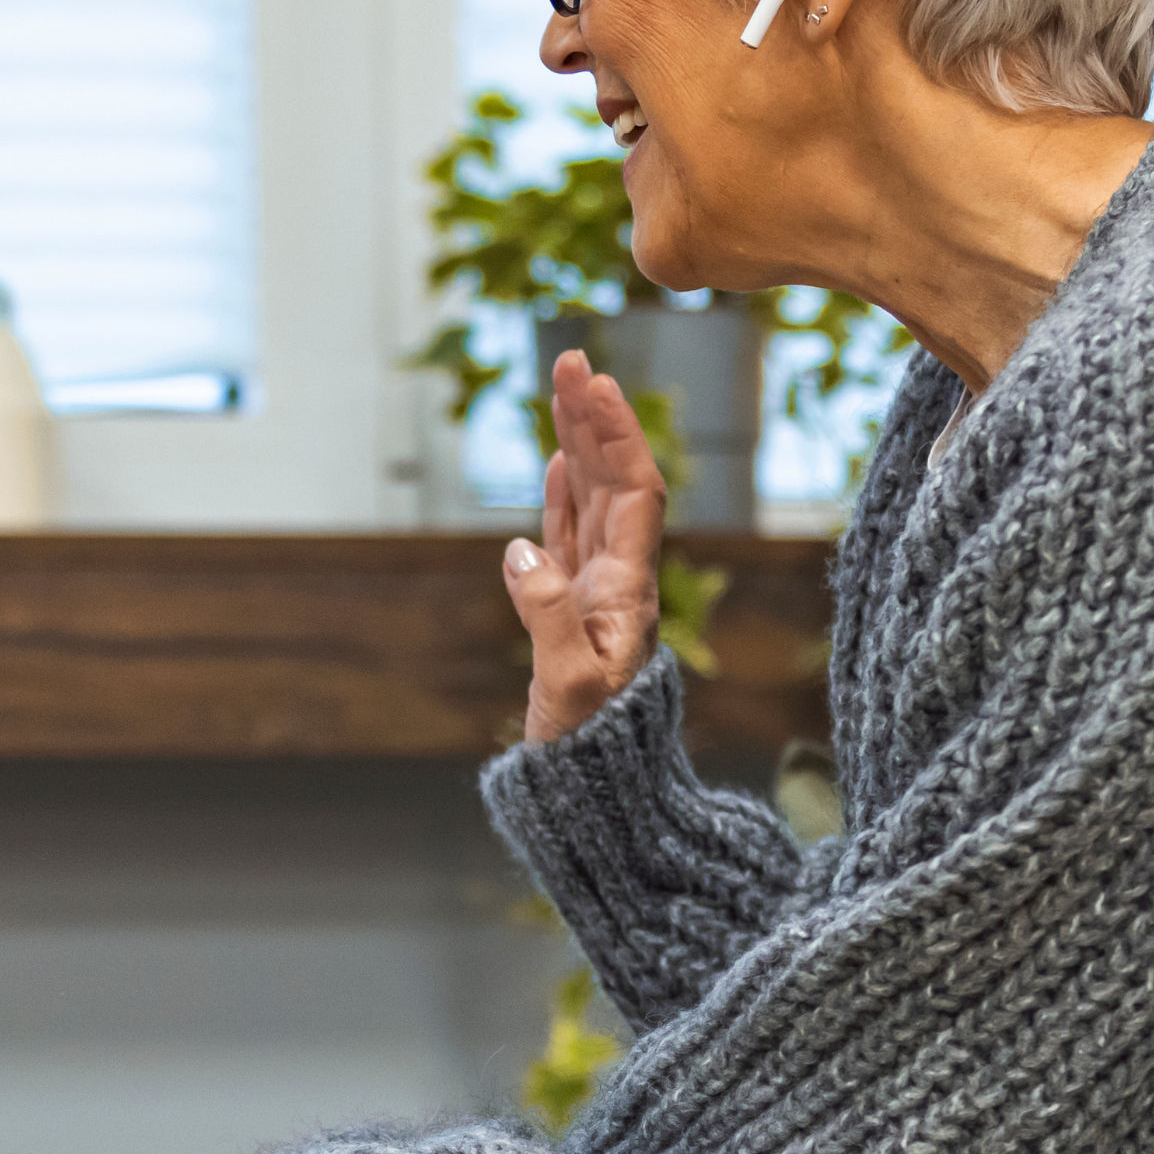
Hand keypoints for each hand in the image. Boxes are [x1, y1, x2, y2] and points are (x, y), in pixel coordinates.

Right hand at [506, 349, 667, 740]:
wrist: (595, 792)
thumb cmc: (589, 748)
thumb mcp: (568, 684)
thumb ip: (547, 615)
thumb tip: (520, 550)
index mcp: (627, 590)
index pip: (633, 492)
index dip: (618, 437)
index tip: (596, 388)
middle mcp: (619, 581)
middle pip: (614, 481)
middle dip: (595, 420)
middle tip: (573, 361)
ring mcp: (596, 593)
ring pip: (592, 501)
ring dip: (581, 445)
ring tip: (565, 389)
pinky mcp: (571, 610)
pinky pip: (571, 537)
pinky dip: (566, 495)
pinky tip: (560, 463)